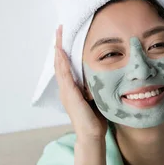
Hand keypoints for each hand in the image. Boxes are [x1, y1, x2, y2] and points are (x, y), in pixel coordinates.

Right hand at [54, 24, 106, 141]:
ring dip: (59, 49)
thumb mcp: (95, 98)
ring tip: (58, 35)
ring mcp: (66, 92)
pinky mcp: (70, 95)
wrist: (92, 136)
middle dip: (59, 44)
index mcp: (71, 89)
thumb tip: (104, 76)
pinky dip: (62, 63)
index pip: (66, 65)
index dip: (65, 50)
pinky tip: (61, 52)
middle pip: (60, 62)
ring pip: (59, 66)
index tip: (66, 36)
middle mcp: (66, 89)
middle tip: (59, 28)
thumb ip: (95, 87)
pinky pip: (64, 75)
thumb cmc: (95, 120)